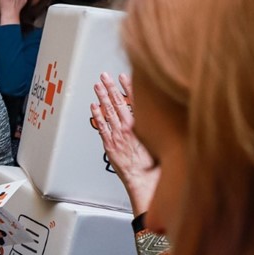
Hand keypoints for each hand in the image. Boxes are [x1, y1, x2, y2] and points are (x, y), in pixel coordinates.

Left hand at [90, 72, 158, 212]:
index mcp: (142, 124)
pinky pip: (101, 126)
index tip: (122, 76)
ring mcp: (118, 135)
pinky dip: (97, 115)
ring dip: (101, 97)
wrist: (145, 178)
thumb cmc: (154, 162)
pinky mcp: (110, 144)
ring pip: (108, 111)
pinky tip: (94, 106)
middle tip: (104, 76)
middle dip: (110, 87)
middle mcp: (128, 127)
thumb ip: (155, 125)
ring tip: (97, 86)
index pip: (133, 99)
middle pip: (117, 102)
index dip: (126, 86)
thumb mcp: (159, 138)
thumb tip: (157, 113)